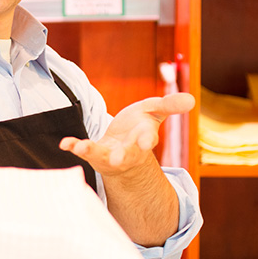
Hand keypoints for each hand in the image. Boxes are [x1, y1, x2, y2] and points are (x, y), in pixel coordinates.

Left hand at [59, 92, 194, 175]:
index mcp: (143, 138)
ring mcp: (108, 153)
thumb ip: (170, 105)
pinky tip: (65, 143)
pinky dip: (74, 146)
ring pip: (101, 155)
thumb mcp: (154, 111)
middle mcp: (127, 150)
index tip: (146, 142)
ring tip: (82, 148)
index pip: (147, 139)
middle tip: (118, 159)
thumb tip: (192, 99)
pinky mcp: (93, 152)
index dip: (146, 139)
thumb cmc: (139, 126)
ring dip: (92, 152)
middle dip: (122, 156)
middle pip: (126, 154)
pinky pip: (83, 150)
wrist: (123, 145)